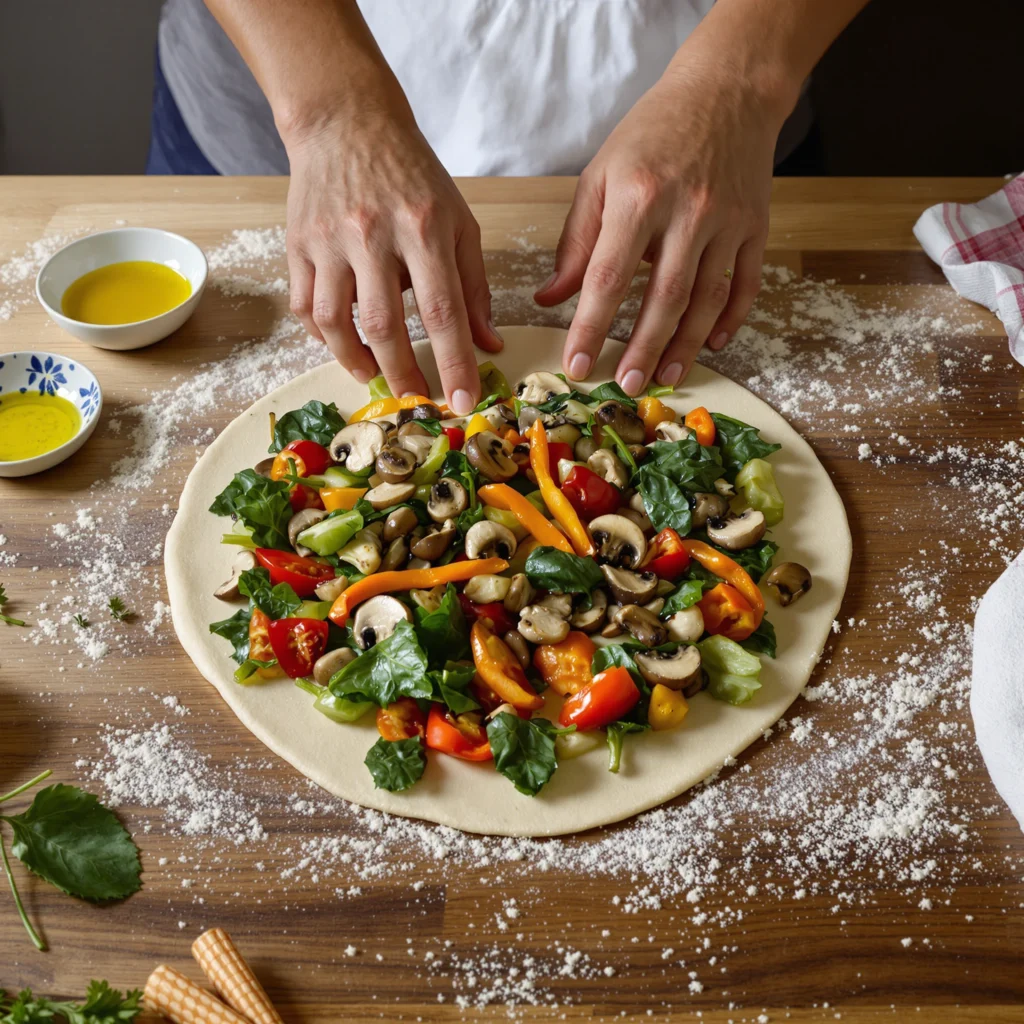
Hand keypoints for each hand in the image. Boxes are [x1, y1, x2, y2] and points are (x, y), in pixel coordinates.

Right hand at [285, 113, 501, 413]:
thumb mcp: (459, 221)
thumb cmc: (412, 176)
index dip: (454, 362)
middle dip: (405, 374)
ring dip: (357, 362)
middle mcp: (373, 234)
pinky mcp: (299, 244)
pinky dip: (324, 337)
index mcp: (424, 226)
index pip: (442, 310)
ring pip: (336, 321)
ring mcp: (329, 239)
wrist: (347, 122)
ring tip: (377, 376)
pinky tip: (344, 345)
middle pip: (386, 325)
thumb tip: (488, 345)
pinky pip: (306, 306)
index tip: (463, 402)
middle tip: (418, 401)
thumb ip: (475, 286)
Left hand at [535, 62, 781, 393]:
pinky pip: (745, 284)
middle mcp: (687, 211)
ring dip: (686, 344)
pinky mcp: (756, 226)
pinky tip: (712, 344)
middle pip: (665, 296)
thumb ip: (577, 242)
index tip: (576, 365)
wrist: (725, 92)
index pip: (608, 276)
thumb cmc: (652, 135)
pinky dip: (730, 318)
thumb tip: (551, 298)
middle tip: (628, 386)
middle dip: (644, 348)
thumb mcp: (601, 177)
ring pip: (707, 297)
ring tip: (667, 377)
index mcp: (639, 196)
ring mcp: (727, 220)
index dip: (590, 327)